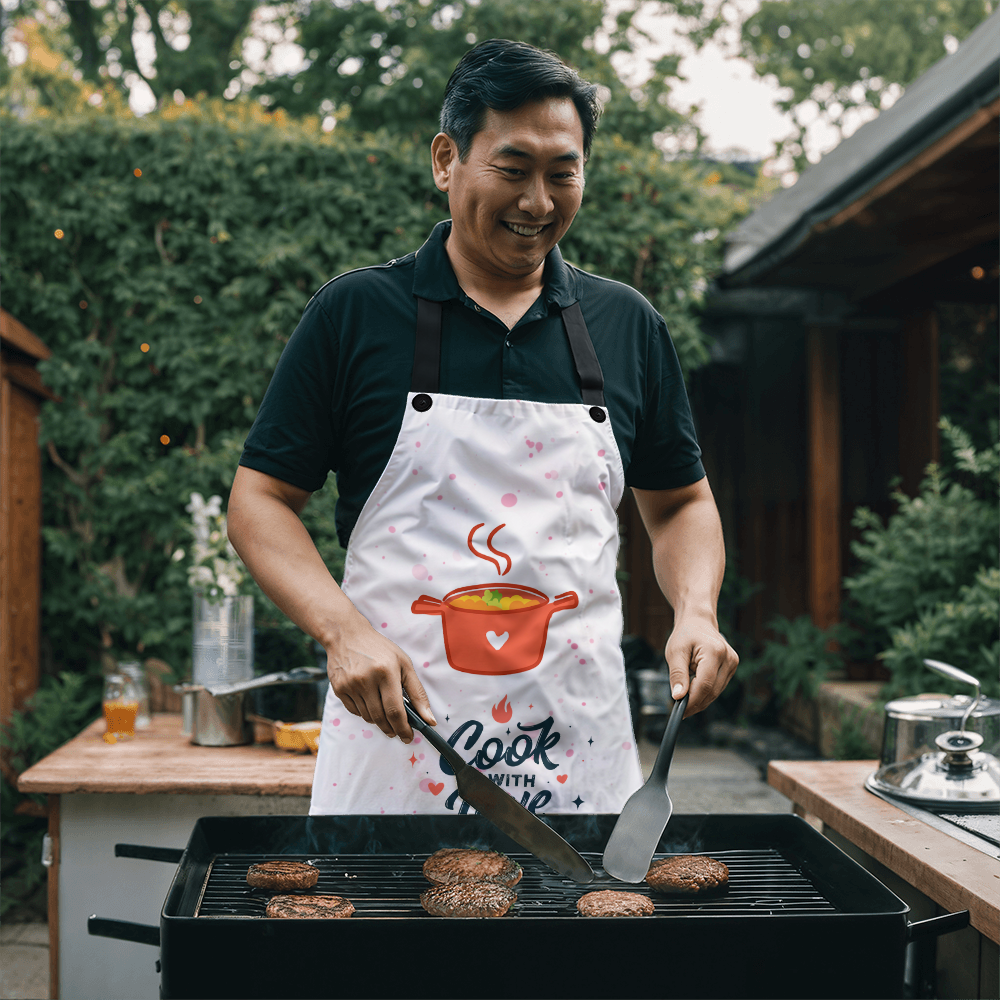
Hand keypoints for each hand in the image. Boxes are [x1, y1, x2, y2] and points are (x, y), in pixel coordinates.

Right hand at [326, 616, 435, 741]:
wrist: (347, 635)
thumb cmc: (380, 649)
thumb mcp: (404, 664)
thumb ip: (417, 693)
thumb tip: (429, 720)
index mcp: (386, 672)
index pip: (395, 710)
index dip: (403, 728)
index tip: (408, 737)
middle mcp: (366, 679)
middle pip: (381, 717)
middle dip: (392, 729)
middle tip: (399, 732)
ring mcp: (350, 685)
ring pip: (368, 717)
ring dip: (379, 720)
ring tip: (385, 712)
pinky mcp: (339, 689)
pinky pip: (355, 712)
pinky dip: (365, 712)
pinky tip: (370, 702)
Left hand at [663, 613, 738, 717]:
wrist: (698, 621)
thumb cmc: (685, 635)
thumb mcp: (675, 652)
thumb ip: (677, 675)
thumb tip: (678, 697)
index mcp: (715, 652)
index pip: (705, 685)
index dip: (692, 701)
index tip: (679, 711)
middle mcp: (729, 658)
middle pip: (712, 691)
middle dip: (695, 703)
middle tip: (679, 708)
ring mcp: (733, 663)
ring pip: (716, 692)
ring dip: (700, 698)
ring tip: (684, 695)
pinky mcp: (732, 667)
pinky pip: (718, 687)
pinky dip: (705, 691)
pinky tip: (694, 688)